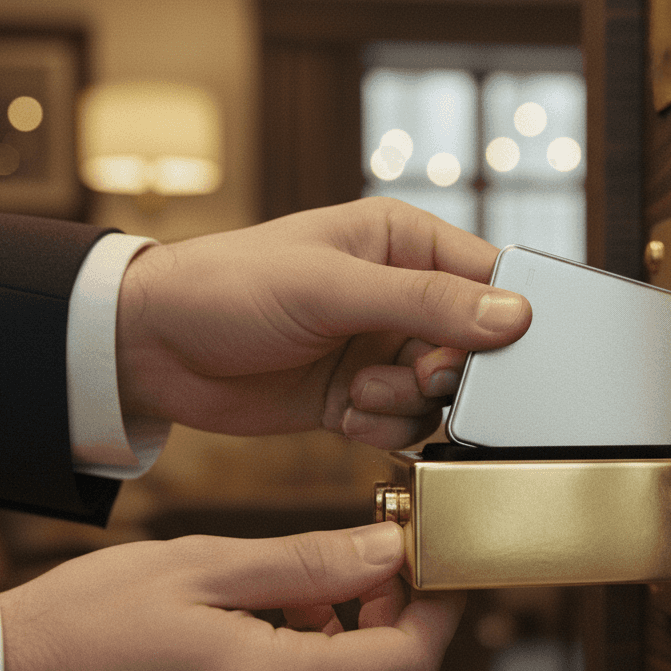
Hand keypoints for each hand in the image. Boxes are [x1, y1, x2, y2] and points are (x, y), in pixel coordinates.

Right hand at [0, 522, 463, 670]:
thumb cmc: (86, 623)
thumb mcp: (202, 567)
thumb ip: (309, 562)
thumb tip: (387, 550)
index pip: (405, 665)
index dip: (436, 610)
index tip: (431, 565)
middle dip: (401, 624)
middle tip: (372, 565)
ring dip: (360, 648)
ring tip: (314, 590)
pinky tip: (283, 630)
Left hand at [115, 197, 530, 447]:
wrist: (155, 348)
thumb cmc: (231, 288)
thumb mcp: (332, 287)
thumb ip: (427, 302)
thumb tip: (514, 316)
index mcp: (402, 243)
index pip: (488, 277)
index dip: (501, 321)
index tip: (480, 355)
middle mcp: (400, 295)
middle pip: (471, 347)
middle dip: (442, 373)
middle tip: (409, 375)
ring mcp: (379, 348)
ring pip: (439, 393)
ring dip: (404, 404)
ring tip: (356, 392)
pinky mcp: (358, 394)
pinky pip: (403, 423)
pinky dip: (381, 427)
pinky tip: (342, 413)